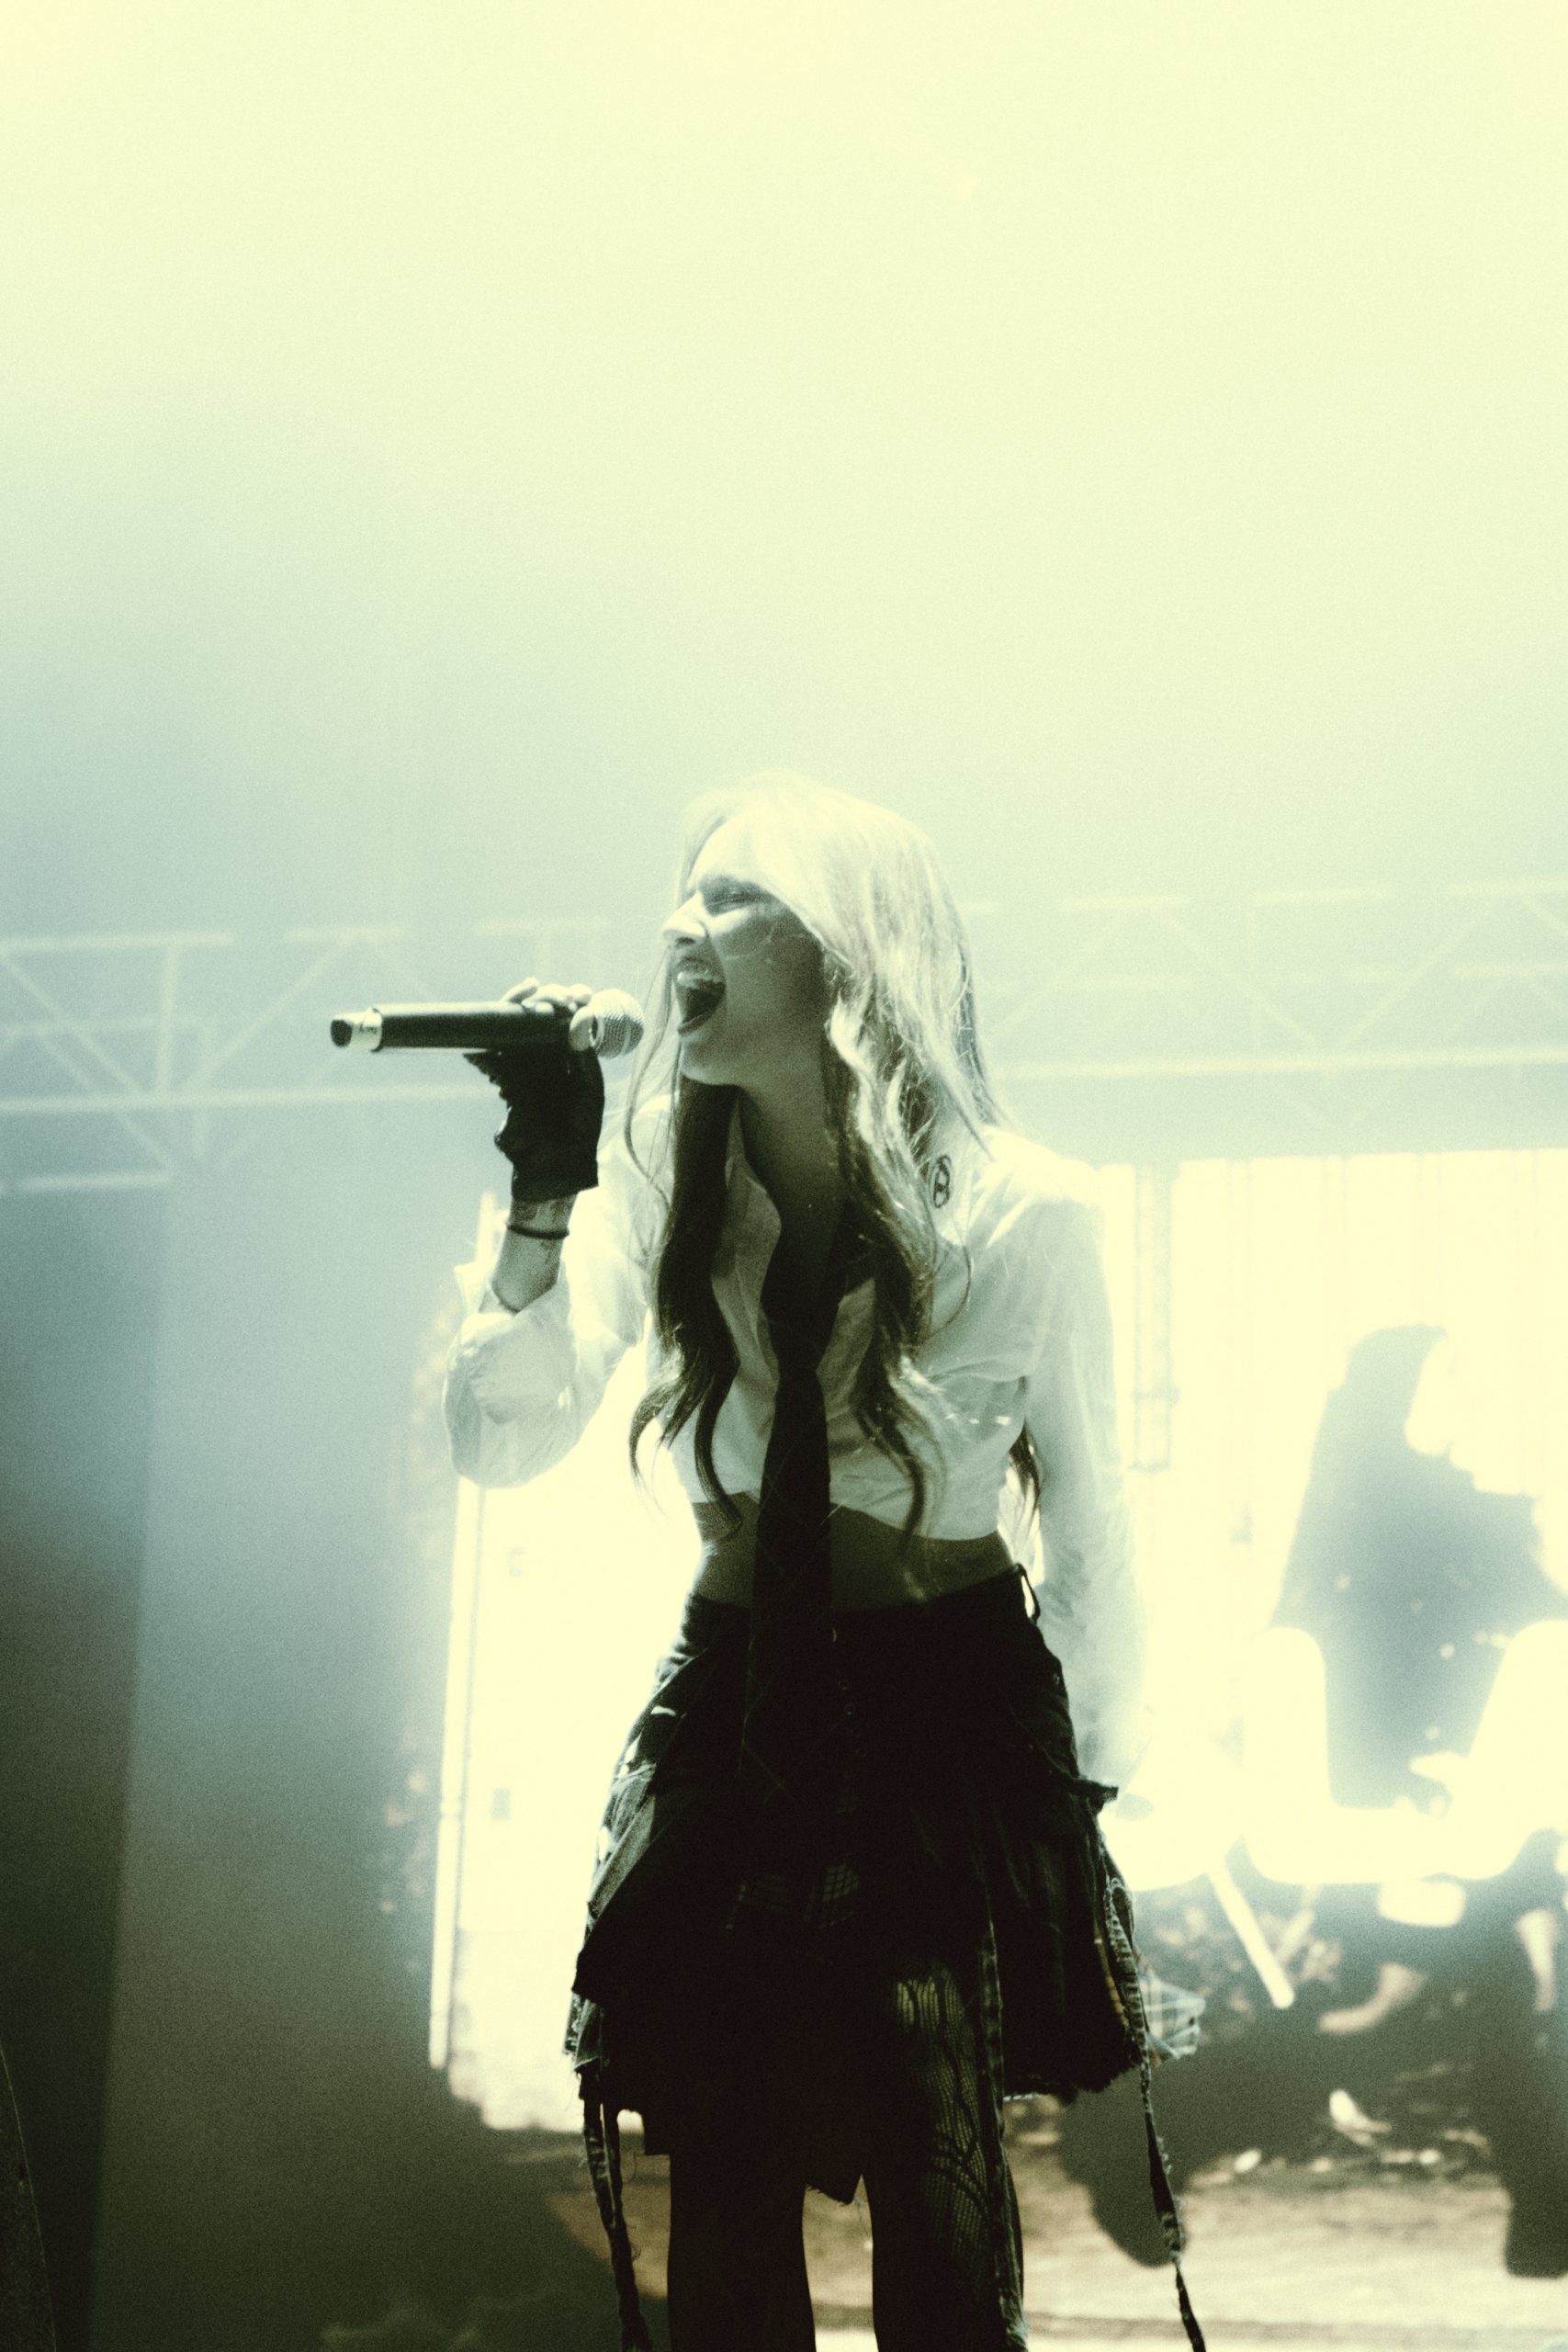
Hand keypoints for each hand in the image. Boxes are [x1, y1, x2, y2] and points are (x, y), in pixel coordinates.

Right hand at [466, 978, 604, 1201]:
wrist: (556, 1163)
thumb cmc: (580, 1128)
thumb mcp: (588, 1088)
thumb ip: (583, 1054)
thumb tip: (582, 1015)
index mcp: (574, 1055)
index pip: (573, 1017)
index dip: (575, 1000)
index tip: (581, 994)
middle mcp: (550, 1055)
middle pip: (544, 1014)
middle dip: (550, 996)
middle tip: (557, 994)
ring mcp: (526, 1063)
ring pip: (517, 1025)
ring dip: (520, 1004)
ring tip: (530, 990)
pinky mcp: (505, 1077)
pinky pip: (494, 1052)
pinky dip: (489, 1035)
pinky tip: (498, 1018)